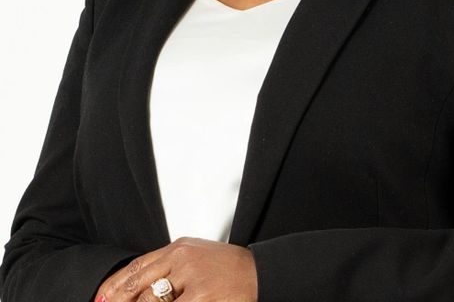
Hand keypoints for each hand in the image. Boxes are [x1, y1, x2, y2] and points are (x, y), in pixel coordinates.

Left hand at [94, 236, 257, 301]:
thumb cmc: (228, 269)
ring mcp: (193, 280)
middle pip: (140, 285)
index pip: (138, 266)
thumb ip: (169, 269)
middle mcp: (183, 260)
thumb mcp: (196, 258)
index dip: (116, 285)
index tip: (102, 298)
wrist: (259, 273)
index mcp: (179, 248)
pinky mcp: (203, 298)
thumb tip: (139, 290)